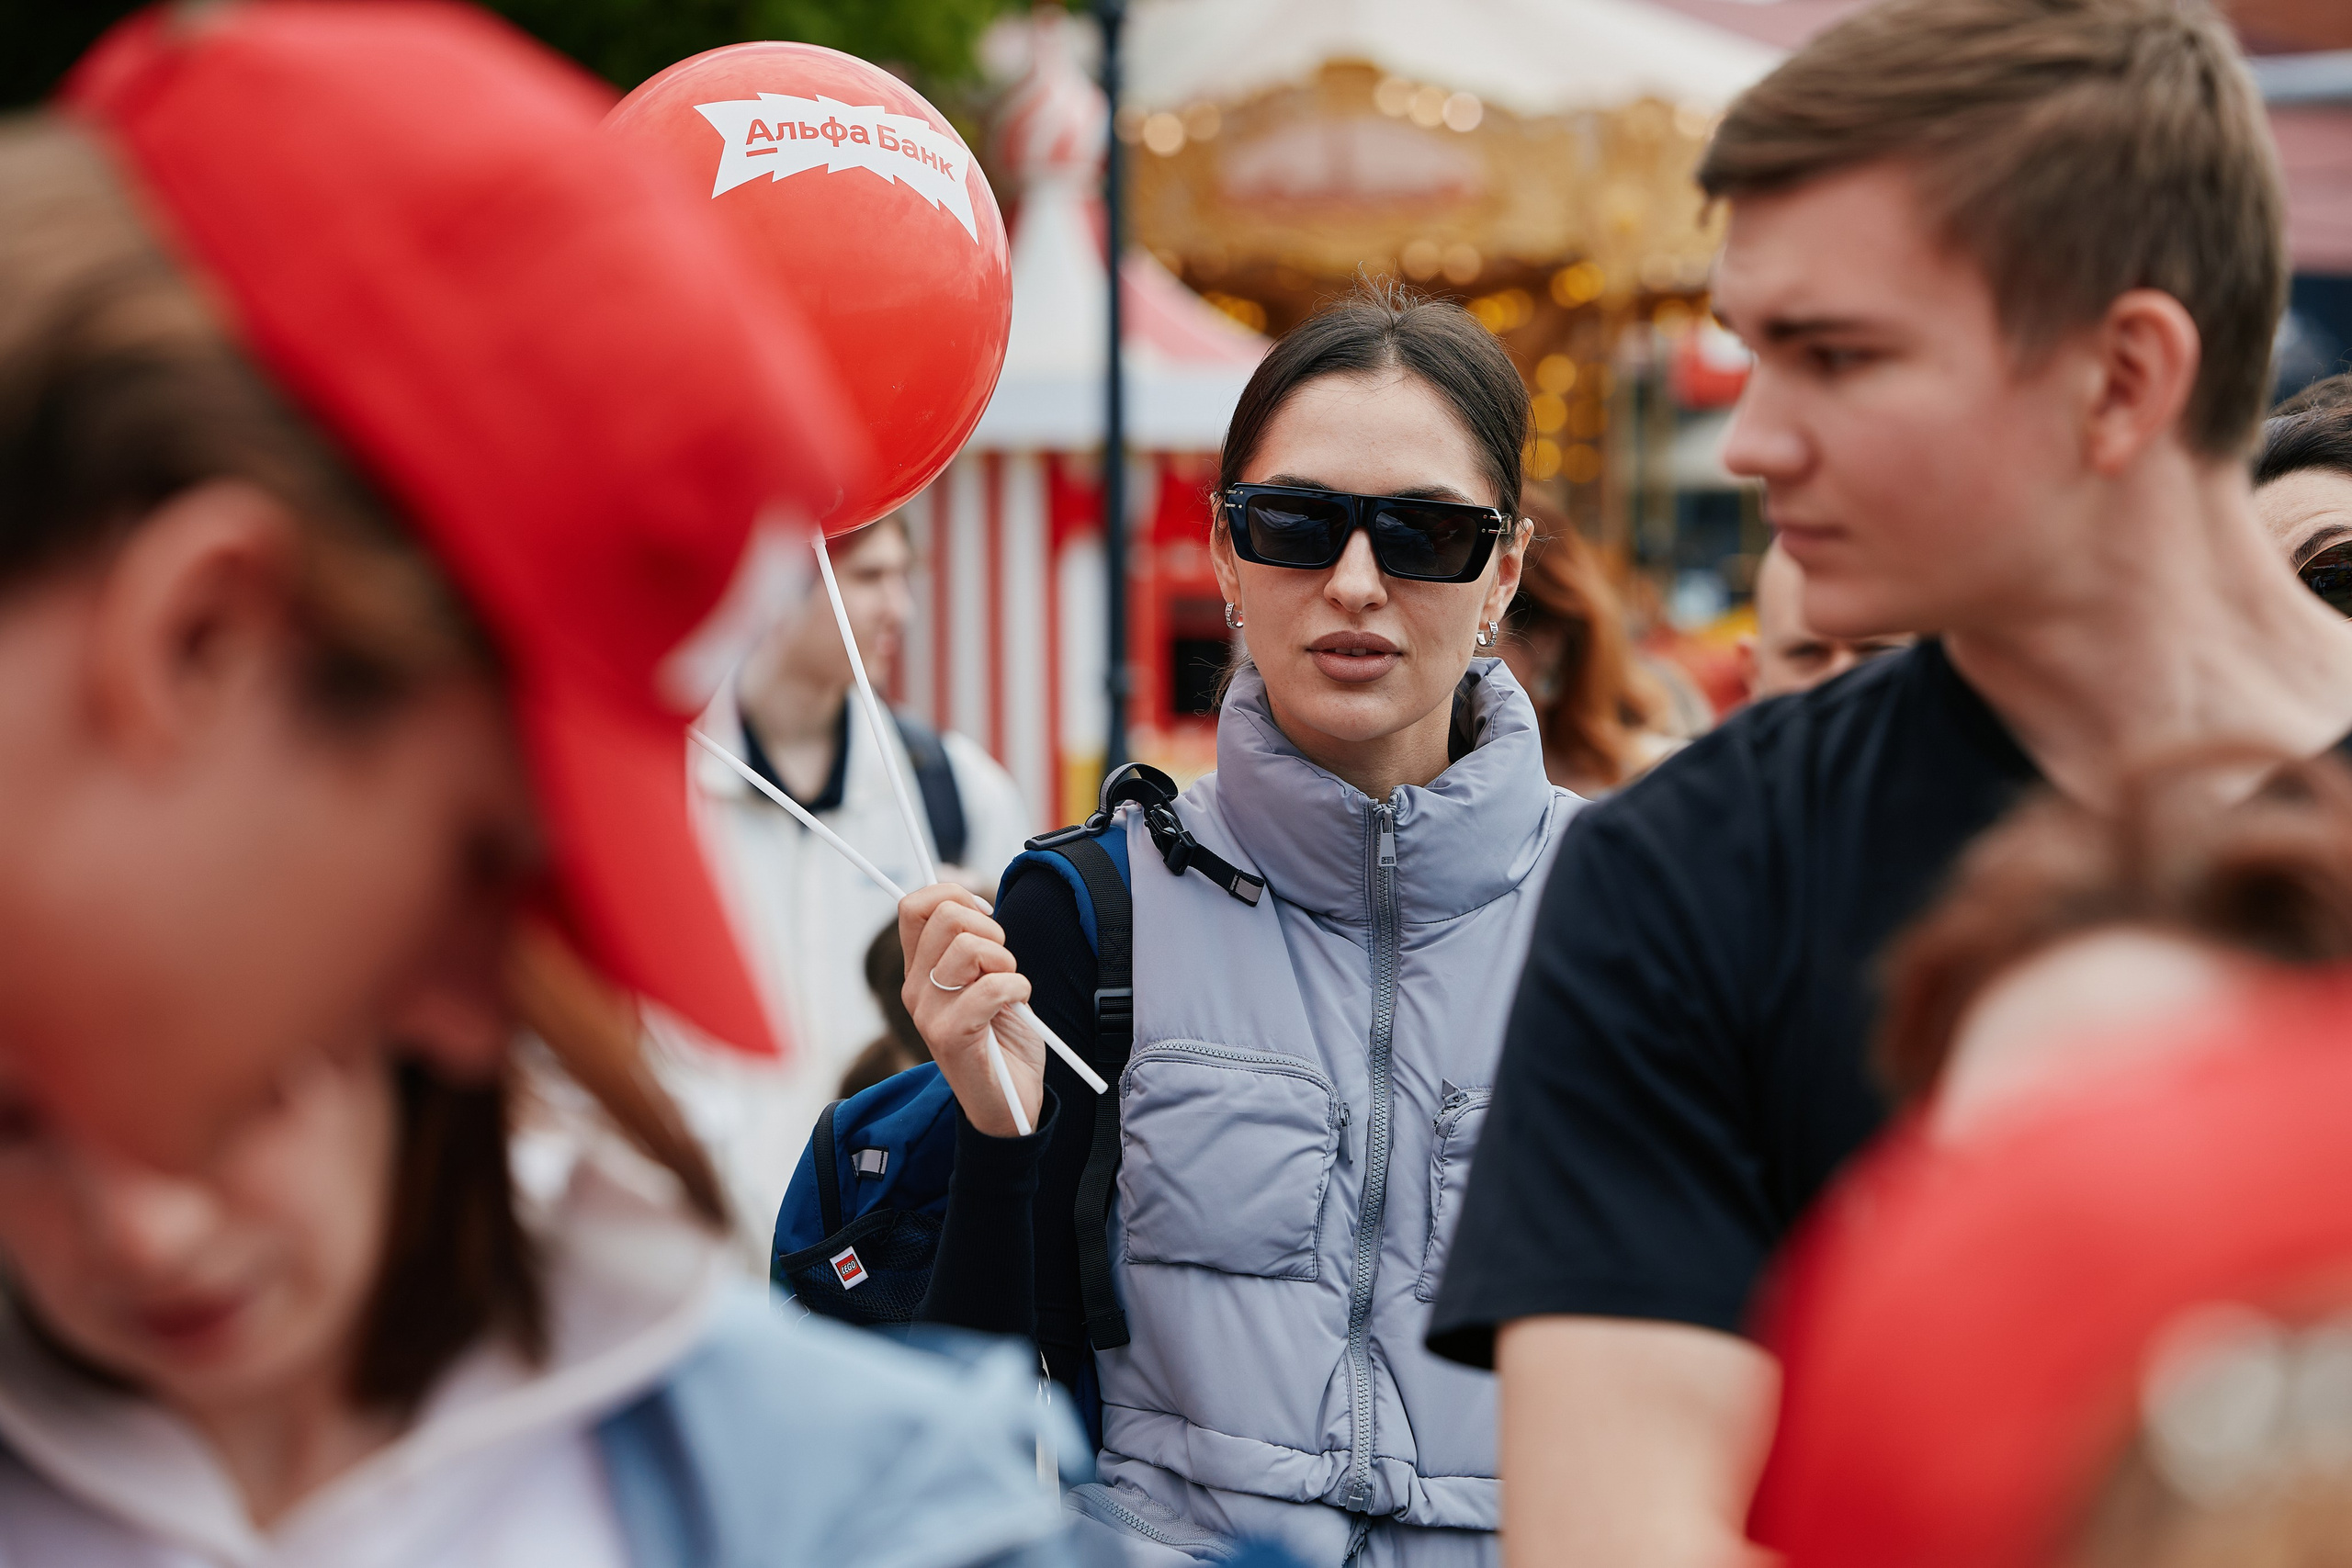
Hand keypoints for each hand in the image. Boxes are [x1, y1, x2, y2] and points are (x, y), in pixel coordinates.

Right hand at [898, 883, 1042, 1138]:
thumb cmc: (1003, 1037)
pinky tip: (1019, 1006)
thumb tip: (974, 905)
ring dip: (1005, 962)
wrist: (1010, 1101)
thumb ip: (973, 947)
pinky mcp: (950, 1036)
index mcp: (919, 971)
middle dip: (989, 928)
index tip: (985, 918)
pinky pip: (991, 987)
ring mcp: (928, 1013)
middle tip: (1002, 961)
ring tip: (1010, 988)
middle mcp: (915, 989)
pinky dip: (1017, 989)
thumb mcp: (985, 981)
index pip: (913, 905)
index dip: (954, 895)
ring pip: (969, 949)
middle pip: (945, 917)